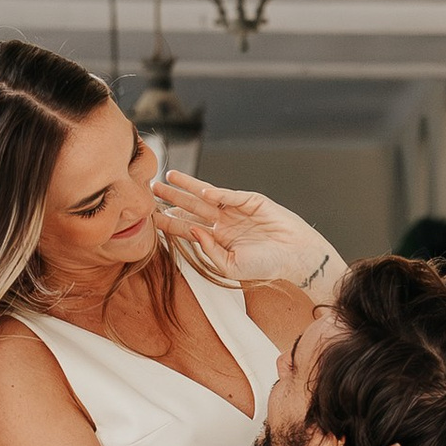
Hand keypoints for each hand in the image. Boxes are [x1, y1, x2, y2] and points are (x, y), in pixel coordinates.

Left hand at [151, 171, 341, 297]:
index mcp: (217, 239)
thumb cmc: (266, 265)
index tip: (150, 218)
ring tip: (168, 177)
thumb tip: (191, 231)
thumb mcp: (231, 267)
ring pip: (206, 195)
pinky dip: (218, 192)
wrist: (295, 257)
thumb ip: (209, 251)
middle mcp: (223, 222)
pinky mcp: (252, 200)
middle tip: (151, 190)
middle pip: (191, 207)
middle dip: (172, 199)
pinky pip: (231, 196)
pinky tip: (203, 191)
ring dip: (187, 187)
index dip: (169, 223)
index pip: (187, 228)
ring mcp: (236, 210)